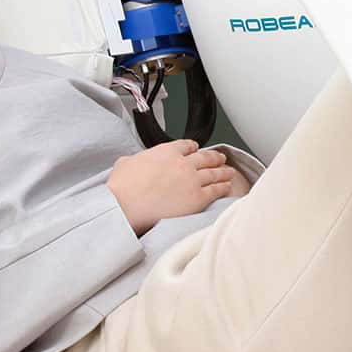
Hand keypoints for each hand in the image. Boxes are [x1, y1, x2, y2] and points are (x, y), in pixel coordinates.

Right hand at [108, 141, 243, 234]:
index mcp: (166, 151)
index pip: (185, 145)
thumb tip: (133, 162)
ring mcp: (193, 180)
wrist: (125, 206)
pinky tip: (227, 187)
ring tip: (229, 171)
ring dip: (223, 171)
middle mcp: (183, 163)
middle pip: (204, 157)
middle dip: (214, 157)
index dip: (192, 147)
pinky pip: (216, 190)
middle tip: (220, 158)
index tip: (196, 149)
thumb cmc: (122, 187)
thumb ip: (135, 159)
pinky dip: (223, 187)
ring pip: (214, 173)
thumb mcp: (125, 163)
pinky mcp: (198, 198)